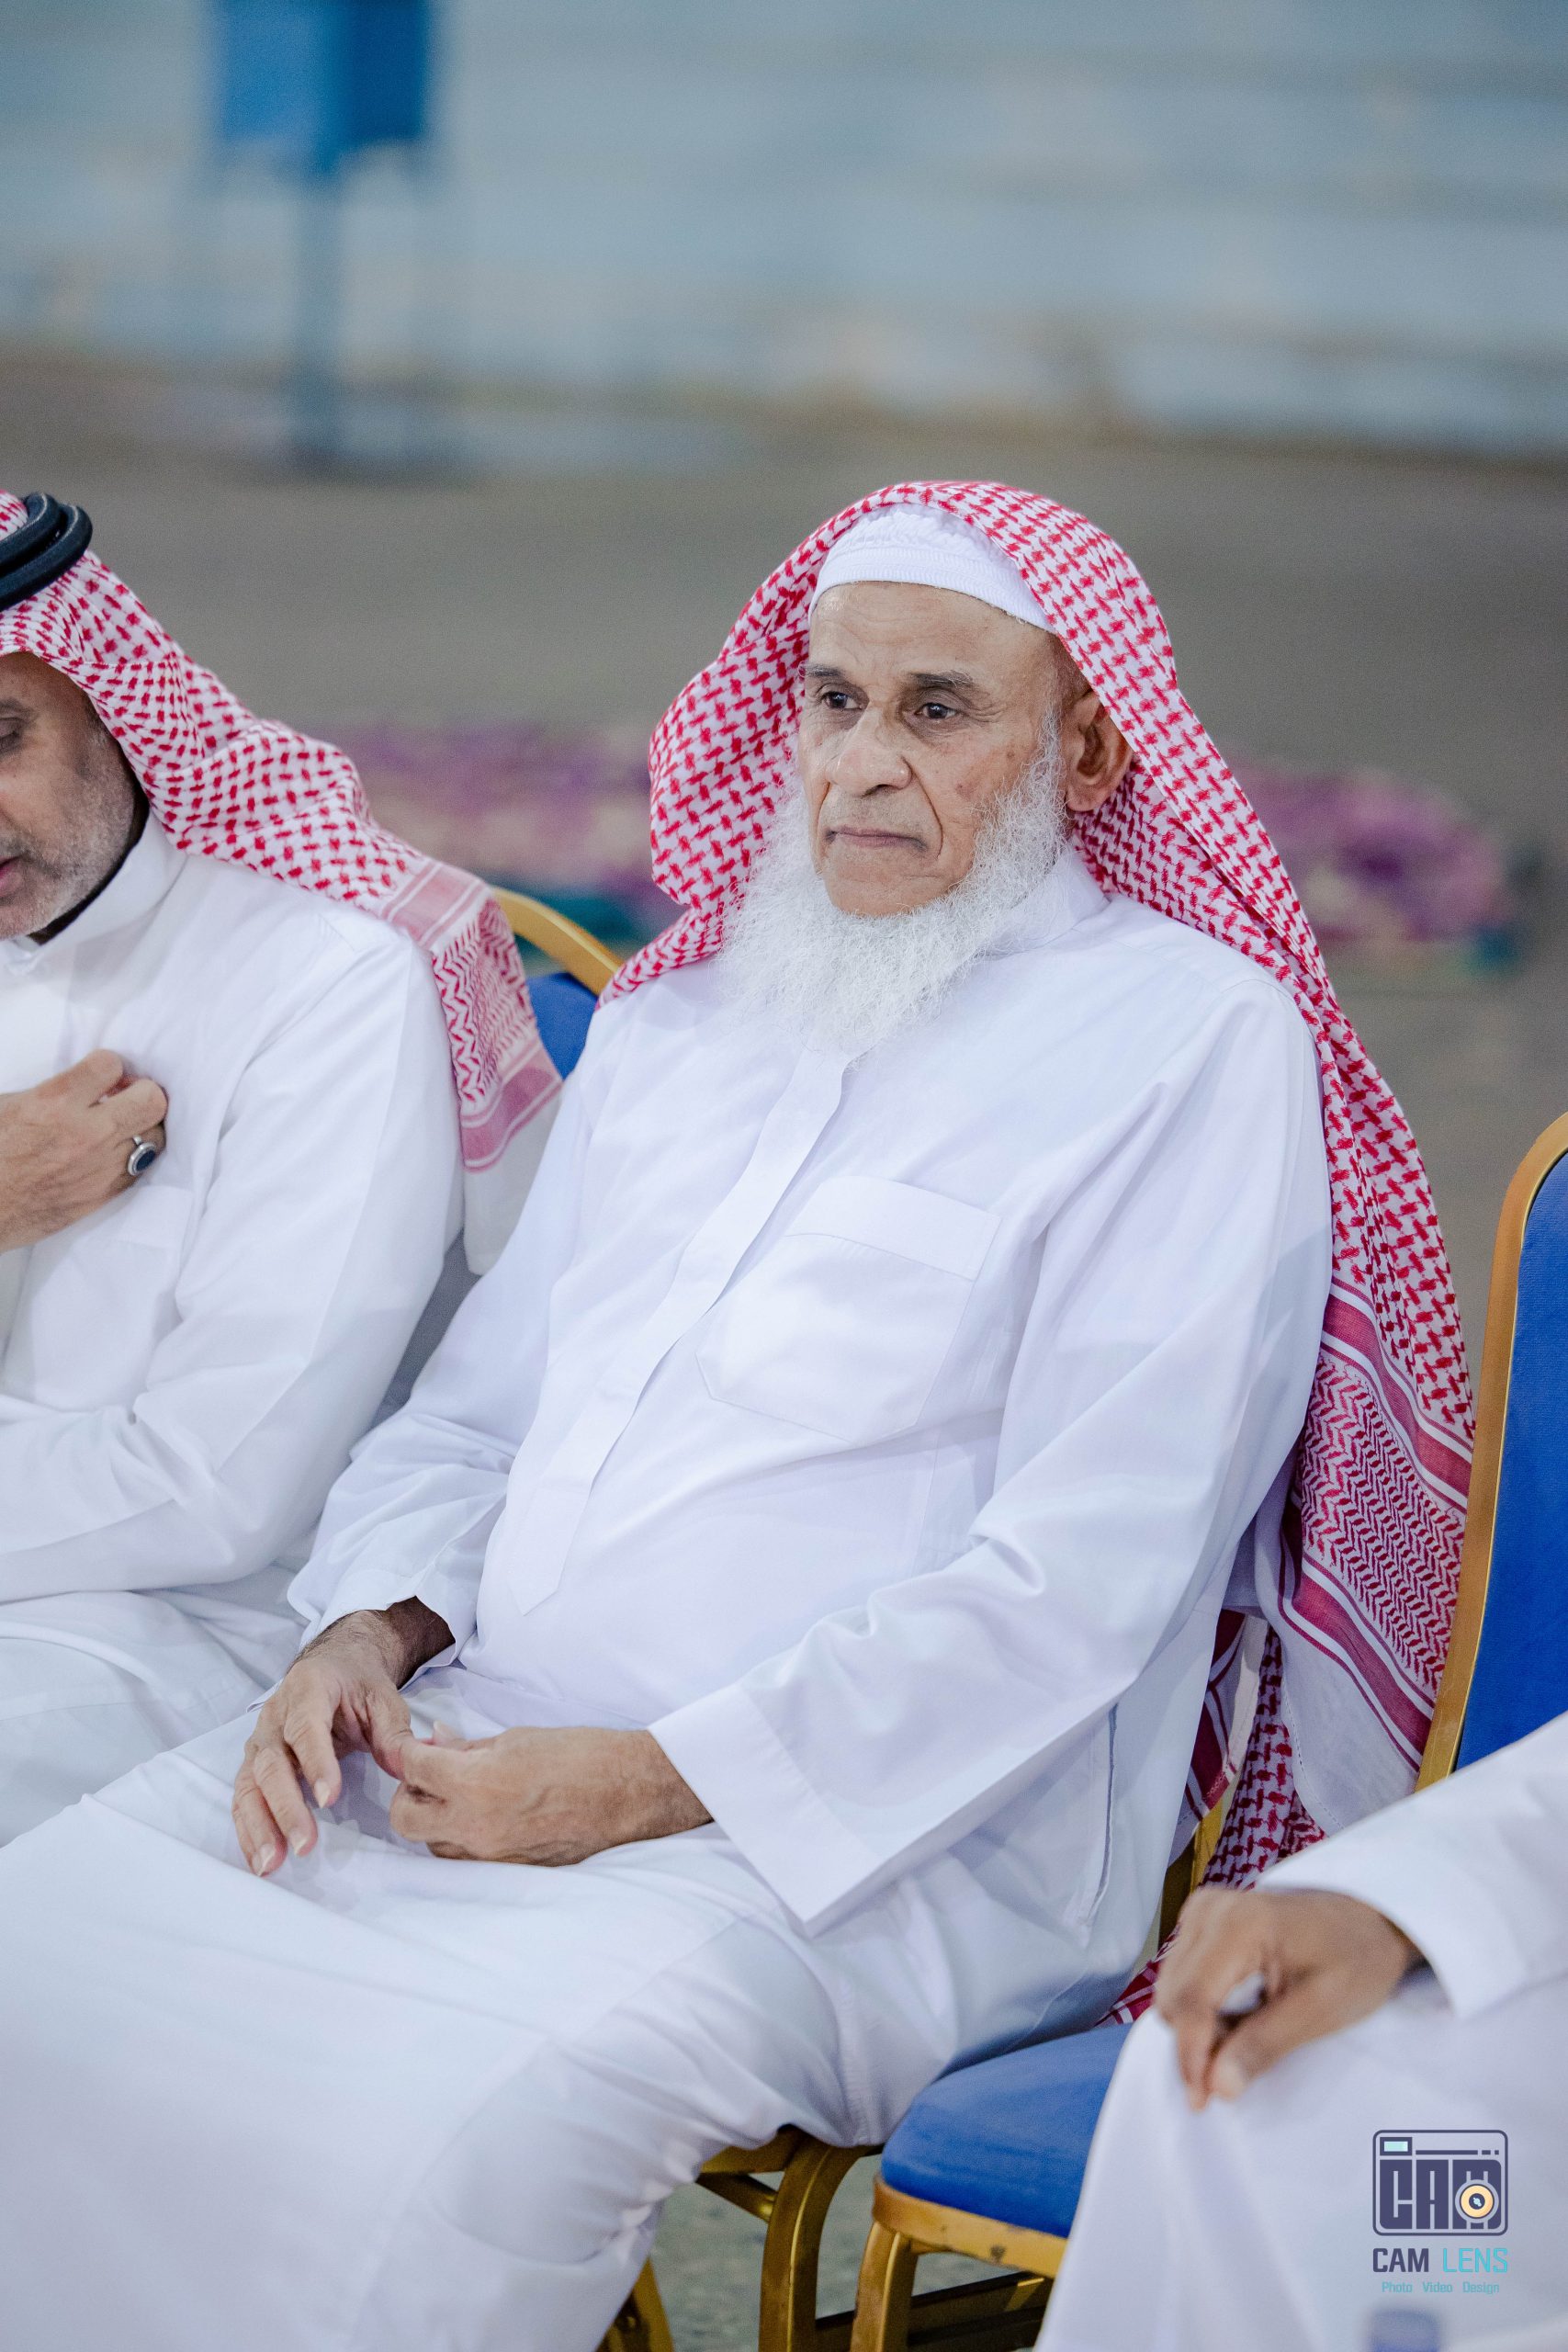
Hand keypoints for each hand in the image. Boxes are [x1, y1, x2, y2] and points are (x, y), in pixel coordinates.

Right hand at [0, 1050, 168, 1250]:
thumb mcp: (8, 1106)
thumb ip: (50, 1091)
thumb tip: (82, 1084)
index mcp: (54, 1104)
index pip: (110, 1065)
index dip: (108, 1065)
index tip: (100, 1074)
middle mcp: (85, 1134)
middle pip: (151, 1100)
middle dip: (142, 1091)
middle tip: (125, 1095)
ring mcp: (100, 1167)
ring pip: (155, 1135)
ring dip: (142, 1125)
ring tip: (122, 1125)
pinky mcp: (104, 1195)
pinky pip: (142, 1167)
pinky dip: (135, 1154)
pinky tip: (116, 1151)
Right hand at [232, 1601, 450, 1876]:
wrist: (335, 1665)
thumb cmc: (359, 1684)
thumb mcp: (385, 1699)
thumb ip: (394, 1734)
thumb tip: (408, 1768)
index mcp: (309, 1689)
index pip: (307, 1728)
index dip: (316, 1763)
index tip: (330, 1799)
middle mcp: (275, 1715)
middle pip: (272, 1764)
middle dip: (286, 1807)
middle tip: (305, 1845)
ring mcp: (260, 1740)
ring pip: (250, 1785)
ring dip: (259, 1826)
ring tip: (271, 1863)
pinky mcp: (254, 1763)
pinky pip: (243, 1796)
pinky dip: (248, 1828)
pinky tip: (259, 1858)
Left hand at [388, 1725, 709, 1863]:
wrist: (630, 1792)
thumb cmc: (580, 1755)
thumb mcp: (517, 1739)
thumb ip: (468, 1747)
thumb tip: (436, 1743)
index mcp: (477, 1785)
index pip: (414, 1768)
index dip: (408, 1751)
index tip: (414, 1745)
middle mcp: (476, 1827)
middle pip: (406, 1819)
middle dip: (410, 1792)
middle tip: (431, 1773)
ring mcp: (491, 1857)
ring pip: (432, 1844)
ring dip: (435, 1818)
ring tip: (461, 1793)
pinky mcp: (508, 1872)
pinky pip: (465, 1858)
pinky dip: (462, 1836)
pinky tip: (484, 1813)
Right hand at [1156, 1885, 1422, 2108]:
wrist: (1365, 1920)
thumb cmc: (1354, 1960)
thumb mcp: (1322, 2009)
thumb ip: (1265, 2045)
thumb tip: (1218, 2087)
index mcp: (1239, 1923)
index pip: (1191, 1998)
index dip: (1190, 2055)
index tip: (1201, 2102)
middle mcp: (1209, 1910)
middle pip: (1173, 1996)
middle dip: (1200, 2041)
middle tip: (1249, 2057)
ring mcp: (1201, 1911)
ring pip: (1171, 1990)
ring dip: (1201, 2027)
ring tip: (1253, 2026)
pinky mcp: (1200, 1921)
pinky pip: (1181, 1977)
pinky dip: (1203, 2008)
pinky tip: (1241, 2009)